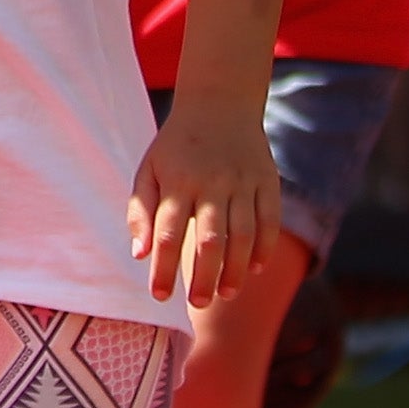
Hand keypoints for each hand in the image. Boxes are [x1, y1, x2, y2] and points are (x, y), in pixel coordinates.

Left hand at [127, 90, 282, 309]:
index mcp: (177, 182)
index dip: (164, 268)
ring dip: (235, 270)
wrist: (219, 104)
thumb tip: (138, 254)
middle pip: (209, 240)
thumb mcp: (149, 169)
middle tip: (198, 303)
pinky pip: (270, 221)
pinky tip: (254, 269)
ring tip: (226, 294)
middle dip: (204, 277)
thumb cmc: (177, 147)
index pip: (167, 234)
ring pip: (243, 236)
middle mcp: (211, 183)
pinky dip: (264, 248)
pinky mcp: (267, 181)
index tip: (160, 296)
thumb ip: (141, 211)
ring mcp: (243, 182)